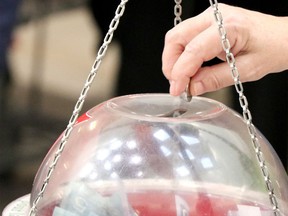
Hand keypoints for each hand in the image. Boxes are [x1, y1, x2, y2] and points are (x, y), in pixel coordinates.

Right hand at [162, 3, 287, 95]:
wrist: (284, 37)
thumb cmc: (273, 49)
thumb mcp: (247, 70)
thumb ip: (216, 79)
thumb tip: (192, 87)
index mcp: (229, 26)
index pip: (193, 50)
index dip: (180, 73)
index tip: (177, 90)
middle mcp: (215, 17)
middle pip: (176, 38)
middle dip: (171, 65)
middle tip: (177, 85)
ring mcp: (210, 18)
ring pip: (177, 37)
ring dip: (174, 60)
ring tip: (184, 79)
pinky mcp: (207, 23)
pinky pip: (185, 38)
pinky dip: (182, 55)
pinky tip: (190, 69)